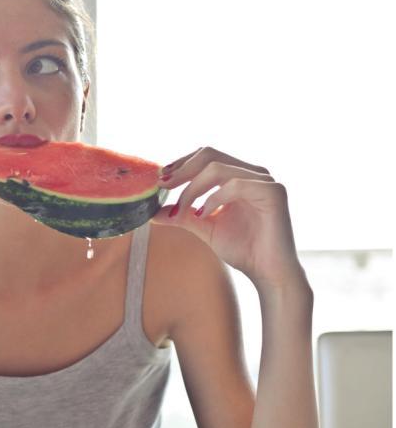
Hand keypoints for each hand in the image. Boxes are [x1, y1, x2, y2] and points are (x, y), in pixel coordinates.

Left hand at [150, 146, 306, 290]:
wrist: (268, 273)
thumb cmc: (242, 249)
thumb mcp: (204, 226)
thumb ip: (182, 214)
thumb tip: (152, 212)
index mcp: (239, 175)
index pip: (205, 156)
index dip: (181, 163)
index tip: (160, 180)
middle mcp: (253, 173)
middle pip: (210, 154)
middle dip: (182, 170)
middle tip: (163, 186)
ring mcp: (265, 180)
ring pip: (218, 168)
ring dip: (193, 189)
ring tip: (180, 210)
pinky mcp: (274, 192)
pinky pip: (235, 185)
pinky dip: (214, 199)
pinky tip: (203, 215)